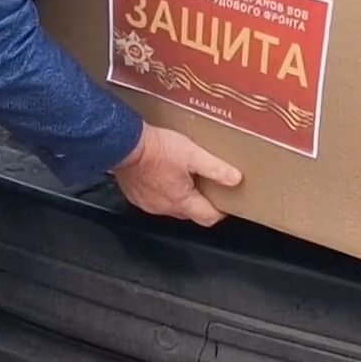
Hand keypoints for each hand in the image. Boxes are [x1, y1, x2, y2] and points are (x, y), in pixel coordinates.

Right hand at [112, 124, 242, 225]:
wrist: (125, 144)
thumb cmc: (157, 149)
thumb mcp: (192, 154)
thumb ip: (215, 168)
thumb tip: (235, 179)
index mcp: (181, 201)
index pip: (208, 218)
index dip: (220, 211)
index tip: (225, 201)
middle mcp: (164, 208)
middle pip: (190, 213)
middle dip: (200, 201)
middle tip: (205, 183)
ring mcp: (148, 204)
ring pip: (171, 206)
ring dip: (179, 196)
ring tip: (183, 175)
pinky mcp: (135, 197)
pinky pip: (154, 200)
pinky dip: (162, 191)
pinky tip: (162, 174)